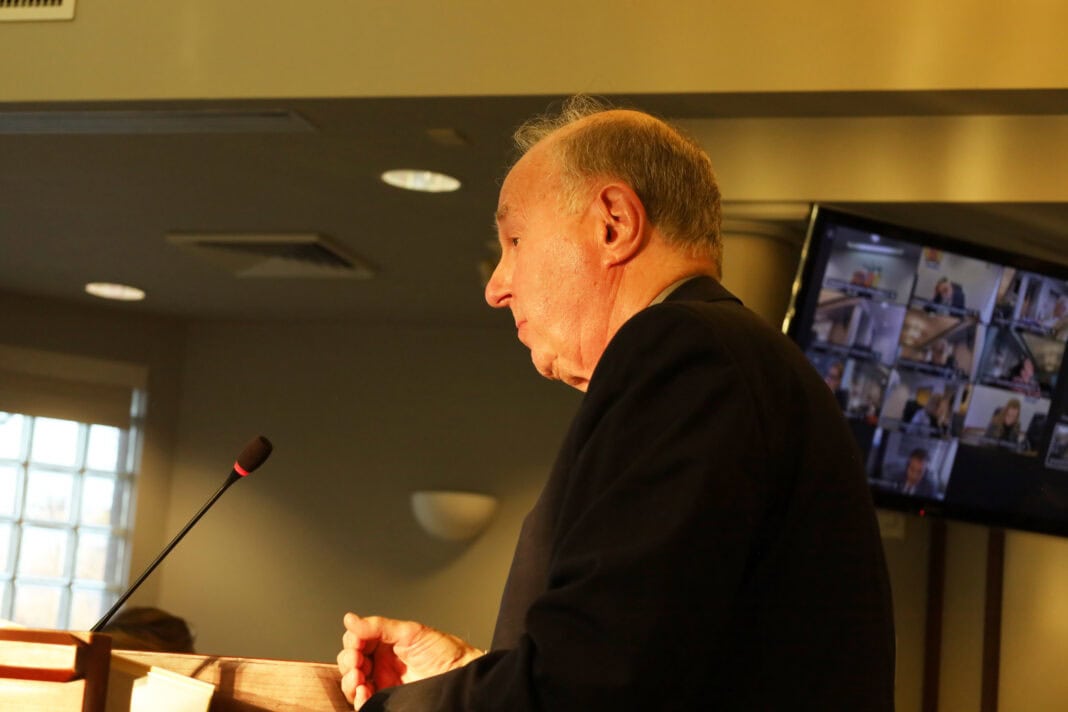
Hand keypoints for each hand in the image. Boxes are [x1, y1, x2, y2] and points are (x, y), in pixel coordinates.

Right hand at [337, 612, 484, 708]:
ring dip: (350, 680)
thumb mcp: (411, 632)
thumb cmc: (445, 652)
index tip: (356, 643)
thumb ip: (379, 626)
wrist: (460, 674)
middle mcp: (381, 662)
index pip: (356, 640)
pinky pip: (364, 701)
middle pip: (350, 661)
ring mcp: (383, 681)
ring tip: (358, 677)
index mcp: (385, 642)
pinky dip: (358, 698)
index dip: (352, 641)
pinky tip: (363, 691)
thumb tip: (351, 619)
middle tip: (357, 661)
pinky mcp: (386, 698)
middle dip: (349, 661)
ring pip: (353, 682)